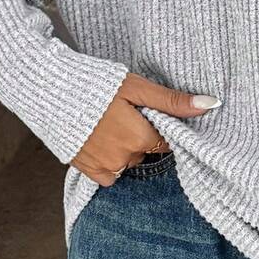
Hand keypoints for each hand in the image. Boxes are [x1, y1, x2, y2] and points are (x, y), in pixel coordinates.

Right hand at [71, 72, 220, 185]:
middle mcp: (124, 158)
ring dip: (125, 148)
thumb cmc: (95, 83)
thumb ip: (172, 101)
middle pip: (146, 151)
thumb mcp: (136, 87)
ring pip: (129, 162)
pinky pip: (110, 174)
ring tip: (108, 124)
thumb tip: (210, 105)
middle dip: (141, 135)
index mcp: (140, 138)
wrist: (47, 90)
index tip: (145, 113)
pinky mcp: (86, 170)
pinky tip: (100, 140)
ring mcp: (104, 167)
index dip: (158, 125)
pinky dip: (109, 161)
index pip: (166, 140)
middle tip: (123, 114)